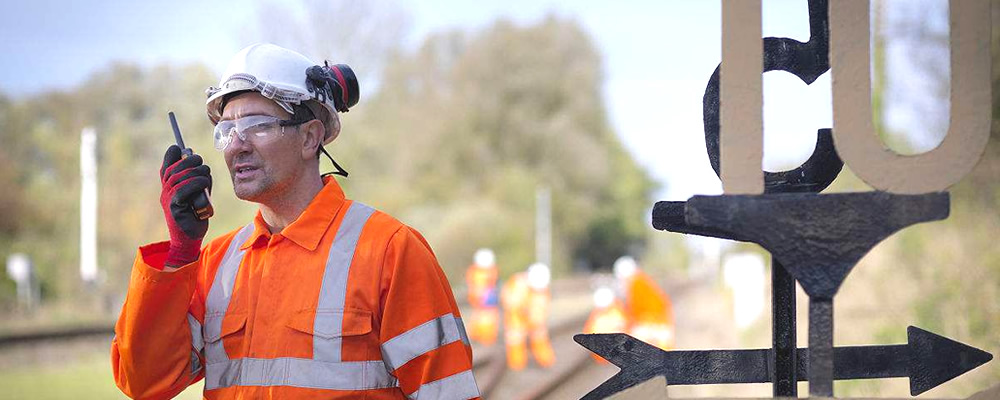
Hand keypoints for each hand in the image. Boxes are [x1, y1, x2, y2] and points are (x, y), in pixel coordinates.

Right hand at [160, 145, 211, 266]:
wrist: (190, 239)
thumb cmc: (196, 215)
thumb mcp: (198, 194)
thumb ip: (198, 180)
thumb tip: (200, 162)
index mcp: (169, 187)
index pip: (166, 167)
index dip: (171, 155)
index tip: (179, 148)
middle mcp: (165, 191)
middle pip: (173, 169)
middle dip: (188, 161)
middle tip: (200, 161)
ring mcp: (167, 199)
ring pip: (178, 178)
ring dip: (194, 172)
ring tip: (205, 174)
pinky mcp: (173, 208)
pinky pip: (182, 190)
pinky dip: (194, 183)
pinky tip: (203, 183)